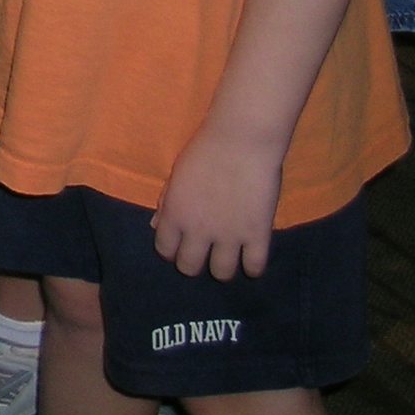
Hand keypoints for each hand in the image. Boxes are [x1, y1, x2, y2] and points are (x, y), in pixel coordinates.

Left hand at [152, 128, 282, 279]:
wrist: (241, 140)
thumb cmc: (205, 151)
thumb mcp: (176, 175)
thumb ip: (167, 203)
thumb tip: (157, 226)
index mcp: (175, 215)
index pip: (165, 250)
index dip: (172, 249)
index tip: (180, 244)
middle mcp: (198, 231)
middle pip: (189, 268)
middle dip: (194, 262)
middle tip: (204, 251)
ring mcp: (229, 236)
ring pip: (221, 273)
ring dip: (222, 267)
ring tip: (228, 255)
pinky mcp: (257, 235)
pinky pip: (254, 267)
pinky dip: (253, 266)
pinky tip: (251, 254)